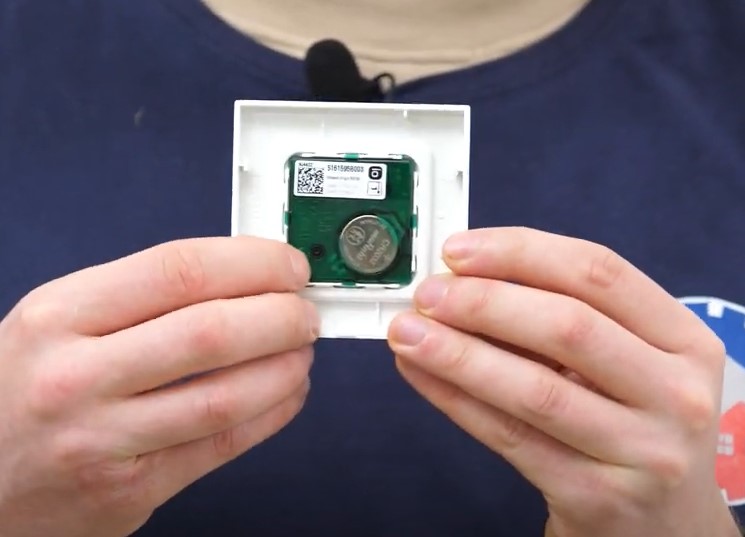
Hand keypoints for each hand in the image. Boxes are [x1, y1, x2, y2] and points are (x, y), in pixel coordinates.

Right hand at [0, 237, 318, 536]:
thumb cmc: (21, 390)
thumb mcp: (58, 321)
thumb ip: (143, 295)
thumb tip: (242, 276)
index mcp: (59, 316)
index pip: (178, 271)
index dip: (251, 263)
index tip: (287, 265)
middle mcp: (77, 377)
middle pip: (210, 333)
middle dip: (281, 316)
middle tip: (305, 310)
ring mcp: (104, 440)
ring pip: (224, 396)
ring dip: (285, 367)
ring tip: (302, 349)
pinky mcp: (130, 489)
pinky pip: (221, 446)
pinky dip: (272, 413)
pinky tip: (287, 392)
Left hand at [388, 227, 738, 536]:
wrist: (664, 523)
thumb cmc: (633, 423)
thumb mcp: (627, 363)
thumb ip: (564, 318)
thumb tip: (465, 280)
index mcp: (684, 340)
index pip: (598, 274)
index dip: (519, 252)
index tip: (458, 251)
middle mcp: (674, 393)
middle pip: (568, 326)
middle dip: (484, 302)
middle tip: (427, 294)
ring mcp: (642, 451)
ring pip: (534, 388)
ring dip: (458, 353)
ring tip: (407, 332)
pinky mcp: (596, 496)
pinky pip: (510, 437)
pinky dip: (456, 399)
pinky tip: (420, 374)